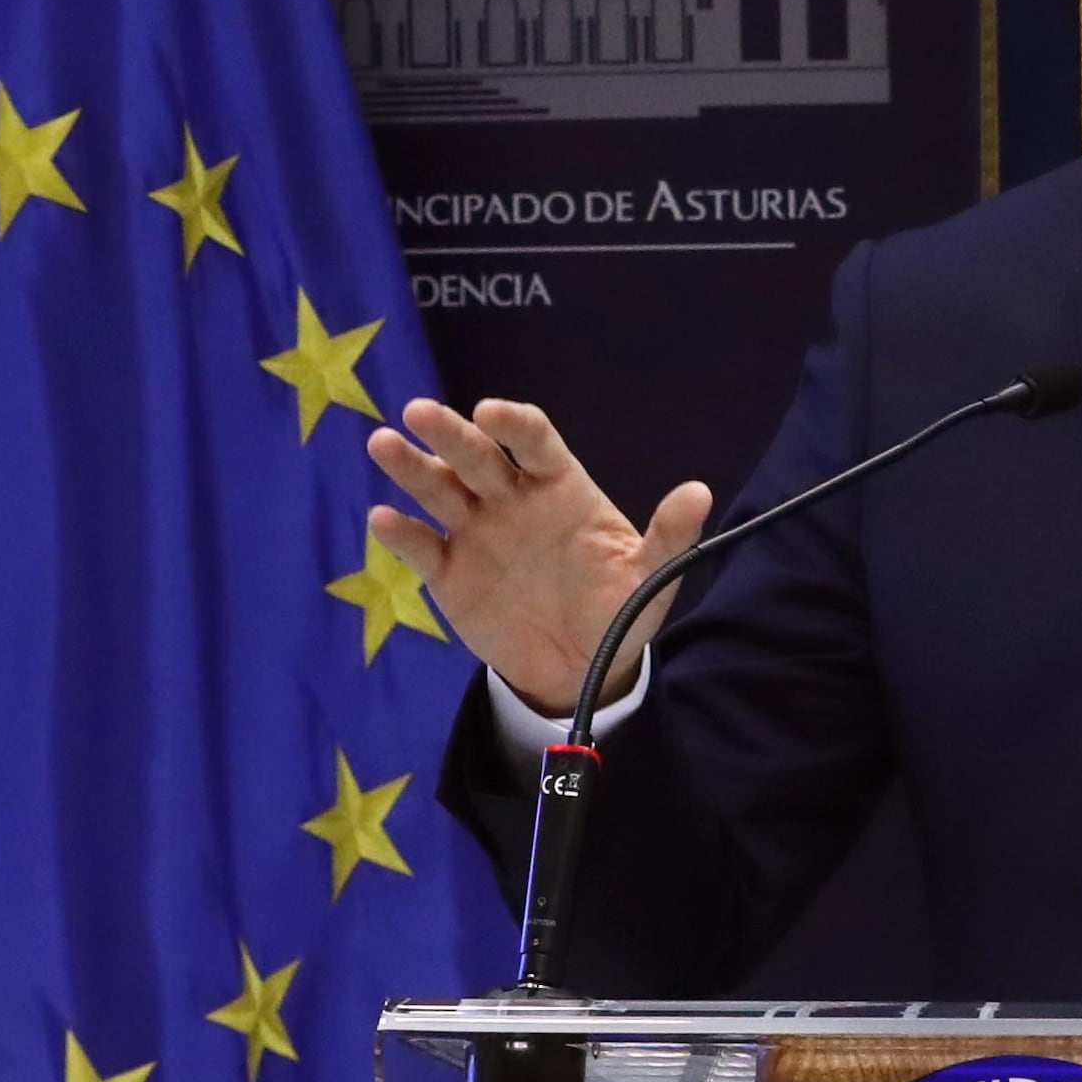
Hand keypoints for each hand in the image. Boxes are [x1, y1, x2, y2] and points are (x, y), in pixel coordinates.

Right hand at [363, 398, 712, 721]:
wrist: (579, 668)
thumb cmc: (617, 610)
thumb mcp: (649, 579)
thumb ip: (669, 537)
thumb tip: (699, 493)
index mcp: (559, 488)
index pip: (534, 443)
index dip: (513, 425)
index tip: (491, 413)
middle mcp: (511, 499)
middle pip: (477, 457)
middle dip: (449, 434)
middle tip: (419, 412)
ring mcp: (475, 532)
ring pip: (439, 490)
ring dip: (411, 468)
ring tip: (383, 445)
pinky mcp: (448, 572)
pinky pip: (421, 548)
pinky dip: (400, 534)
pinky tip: (382, 519)